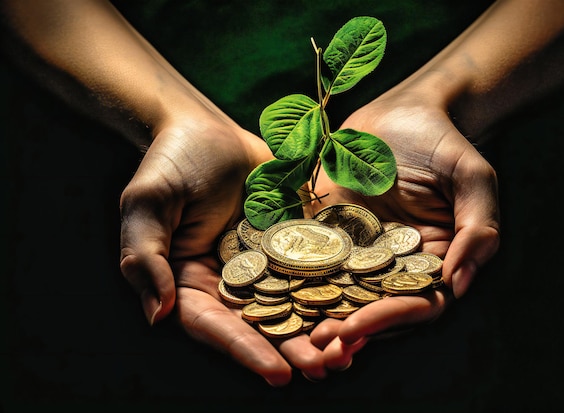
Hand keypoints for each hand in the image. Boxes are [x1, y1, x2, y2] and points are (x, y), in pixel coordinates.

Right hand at [118, 113, 327, 385]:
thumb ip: (147, 257)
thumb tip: (158, 315)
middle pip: (261, 323)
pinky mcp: (292, 240)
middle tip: (326, 367)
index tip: (277, 373)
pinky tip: (365, 301)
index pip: (215, 325)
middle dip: (293, 348)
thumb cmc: (170, 162)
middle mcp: (230, 281)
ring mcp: (265, 262)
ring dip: (321, 326)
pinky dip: (338, 285)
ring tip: (352, 350)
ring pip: (294, 301)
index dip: (245, 349)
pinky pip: (316, 265)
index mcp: (191, 282)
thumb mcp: (146, 204)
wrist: (206, 128)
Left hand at [307, 95, 500, 369]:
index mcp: (435, 260)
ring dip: (320, 314)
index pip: (417, 302)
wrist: (402, 110)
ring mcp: (360, 250)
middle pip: (375, 307)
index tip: (357, 328)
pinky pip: (313, 258)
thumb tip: (458, 284)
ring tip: (294, 334)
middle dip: (348, 327)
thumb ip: (477, 228)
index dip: (388, 318)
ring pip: (341, 291)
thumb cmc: (443, 142)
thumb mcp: (473, 178)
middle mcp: (396, 264)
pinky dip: (296, 278)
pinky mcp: (330, 231)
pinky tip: (271, 292)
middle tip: (318, 344)